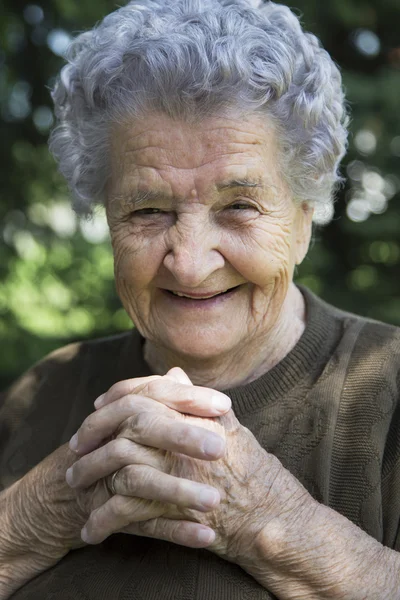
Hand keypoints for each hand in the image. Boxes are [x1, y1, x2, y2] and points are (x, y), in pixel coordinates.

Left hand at [66, 368, 314, 565]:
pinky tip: (92, 529)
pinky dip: (105, 520)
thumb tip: (175, 373)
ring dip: (91, 477)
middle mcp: (181, 440)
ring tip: (75, 487)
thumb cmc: (253, 470)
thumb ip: (197, 401)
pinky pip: (127, 511)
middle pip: (125, 425)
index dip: (117, 396)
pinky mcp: (171, 510)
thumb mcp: (229, 426)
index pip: (145, 394)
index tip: (98, 406)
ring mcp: (175, 473)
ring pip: (118, 467)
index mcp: (192, 416)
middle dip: (93, 434)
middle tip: (74, 449)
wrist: (270, 516)